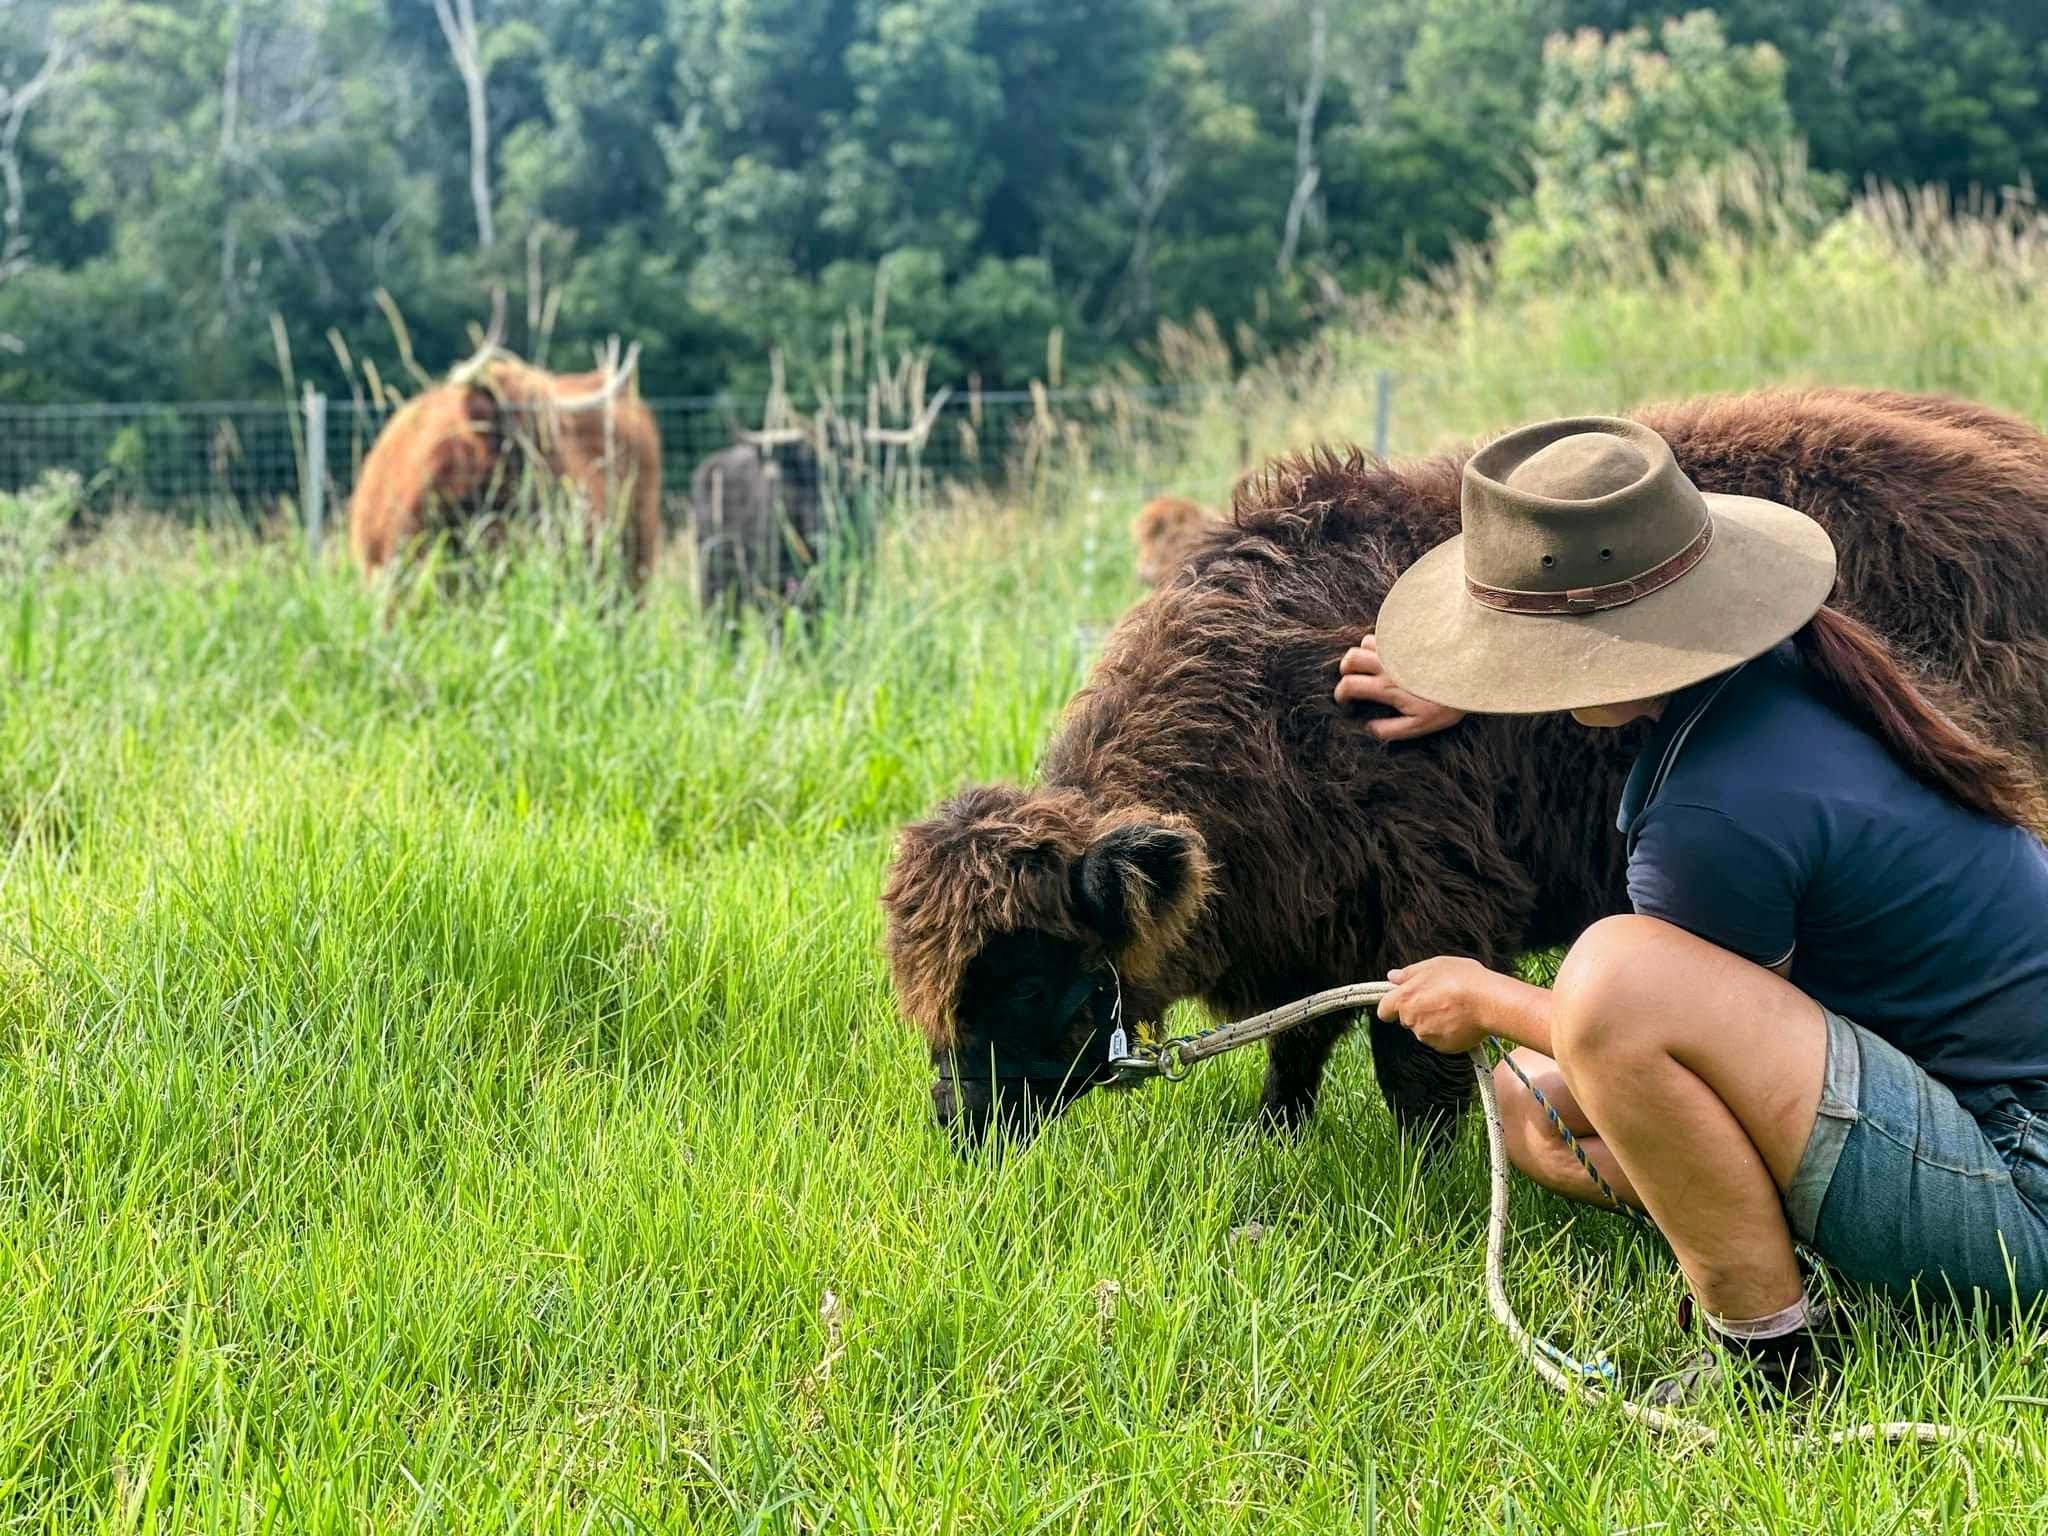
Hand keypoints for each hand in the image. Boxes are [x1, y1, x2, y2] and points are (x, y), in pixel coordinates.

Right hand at [1334, 634, 1466, 741]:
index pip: (1348, 685)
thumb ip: (1390, 729)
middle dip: (1345, 670)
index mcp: (1387, 686)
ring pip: (1365, 642)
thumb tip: (1368, 728)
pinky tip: (1393, 653)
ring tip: (1373, 665)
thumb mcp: (1420, 724)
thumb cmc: (1447, 702)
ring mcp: (1398, 647)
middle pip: (1350, 658)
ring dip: (1364, 654)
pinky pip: (1386, 633)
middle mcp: (1388, 663)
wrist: (1474, 672)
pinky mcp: (1410, 636)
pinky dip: (1382, 643)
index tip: (1345, 701)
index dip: (1340, 695)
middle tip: (1354, 680)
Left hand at [1376, 956, 1504, 1054]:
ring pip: (1424, 1030)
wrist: (1490, 1002)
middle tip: (1439, 998)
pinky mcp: (1443, 1047)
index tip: (1402, 1000)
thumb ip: (1409, 973)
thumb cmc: (1464, 979)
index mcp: (1404, 999)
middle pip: (1406, 1019)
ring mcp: (1427, 1036)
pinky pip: (1440, 1040)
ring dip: (1434, 1022)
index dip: (1392, 1005)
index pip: (1384, 1010)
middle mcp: (1411, 1020)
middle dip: (1417, 1011)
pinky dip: (1447, 1033)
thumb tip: (1392, 977)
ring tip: (1455, 1008)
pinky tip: (1462, 1020)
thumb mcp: (1434, 965)